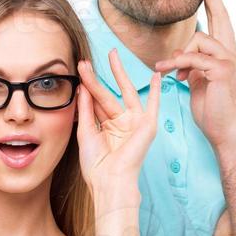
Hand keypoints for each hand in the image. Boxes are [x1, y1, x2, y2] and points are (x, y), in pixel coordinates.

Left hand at [76, 49, 160, 194]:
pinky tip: (157, 76)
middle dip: (96, 79)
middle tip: (85, 62)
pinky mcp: (147, 126)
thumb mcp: (86, 132)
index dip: (87, 88)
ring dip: (118, 74)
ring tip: (112, 54)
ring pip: (125, 94)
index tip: (78, 72)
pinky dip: (156, 91)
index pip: (96, 103)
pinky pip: (153, 105)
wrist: (110, 180)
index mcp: (107, 128)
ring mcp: (135, 124)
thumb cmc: (97, 165)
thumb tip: (83, 87)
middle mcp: (122, 124)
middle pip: (108, 95)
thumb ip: (86, 109)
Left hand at [154, 0, 235, 153]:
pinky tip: (165, 72)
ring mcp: (229, 60)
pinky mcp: (221, 70)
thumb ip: (193, 65)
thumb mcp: (199, 82)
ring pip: (199, 38)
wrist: (225, 132)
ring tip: (169, 72)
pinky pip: (193, 58)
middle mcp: (232, 52)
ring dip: (179, 54)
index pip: (220, 21)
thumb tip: (181, 55)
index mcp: (226, 54)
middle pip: (221, 16)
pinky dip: (176, 64)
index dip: (215, 0)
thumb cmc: (213, 110)